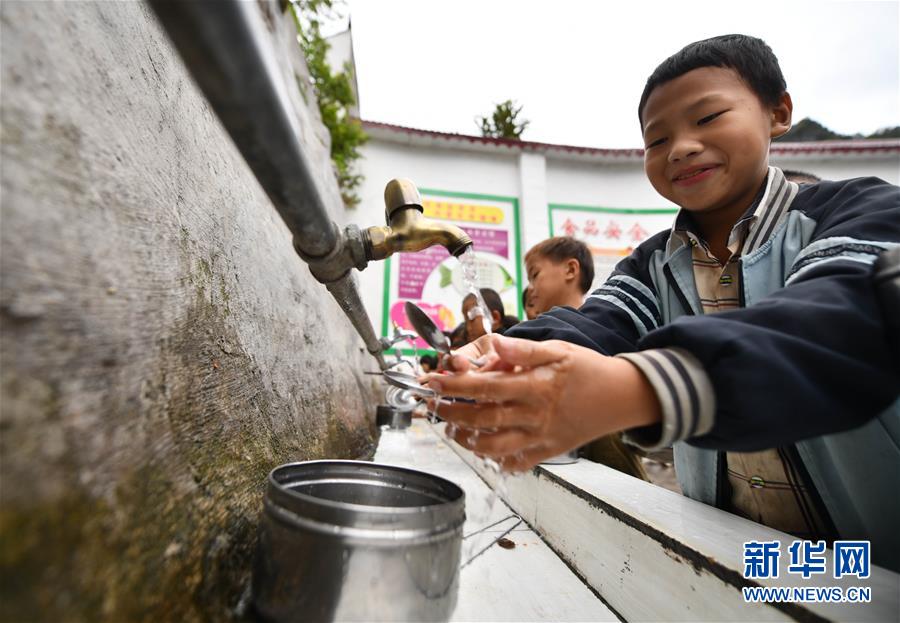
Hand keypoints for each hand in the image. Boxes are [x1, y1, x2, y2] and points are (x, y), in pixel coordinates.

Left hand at [422, 334, 660, 470]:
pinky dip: (498, 461)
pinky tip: (484, 451)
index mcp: (535, 386)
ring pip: (495, 446)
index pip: (485, 386)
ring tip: (454, 430)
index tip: (434, 382)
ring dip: (468, 441)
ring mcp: (541, 436)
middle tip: (434, 407)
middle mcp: (535, 414)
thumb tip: (494, 341)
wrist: (621, 397)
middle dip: (453, 413)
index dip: (455, 385)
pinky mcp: (549, 451)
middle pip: (484, 418)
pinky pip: (518, 463)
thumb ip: (523, 349)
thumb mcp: (558, 350)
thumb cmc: (587, 369)